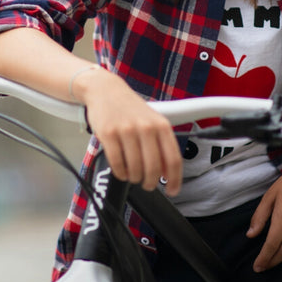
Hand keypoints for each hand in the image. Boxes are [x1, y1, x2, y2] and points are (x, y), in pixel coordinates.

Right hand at [75, 68, 183, 195]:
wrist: (106, 90)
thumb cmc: (130, 109)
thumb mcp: (153, 121)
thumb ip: (162, 144)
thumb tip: (169, 174)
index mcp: (162, 125)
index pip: (173, 159)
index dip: (175, 180)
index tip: (173, 191)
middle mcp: (146, 127)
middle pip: (154, 168)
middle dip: (150, 182)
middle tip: (147, 184)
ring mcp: (126, 130)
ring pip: (135, 168)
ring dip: (134, 178)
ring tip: (132, 175)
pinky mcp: (108, 133)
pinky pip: (117, 164)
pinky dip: (120, 173)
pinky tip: (121, 170)